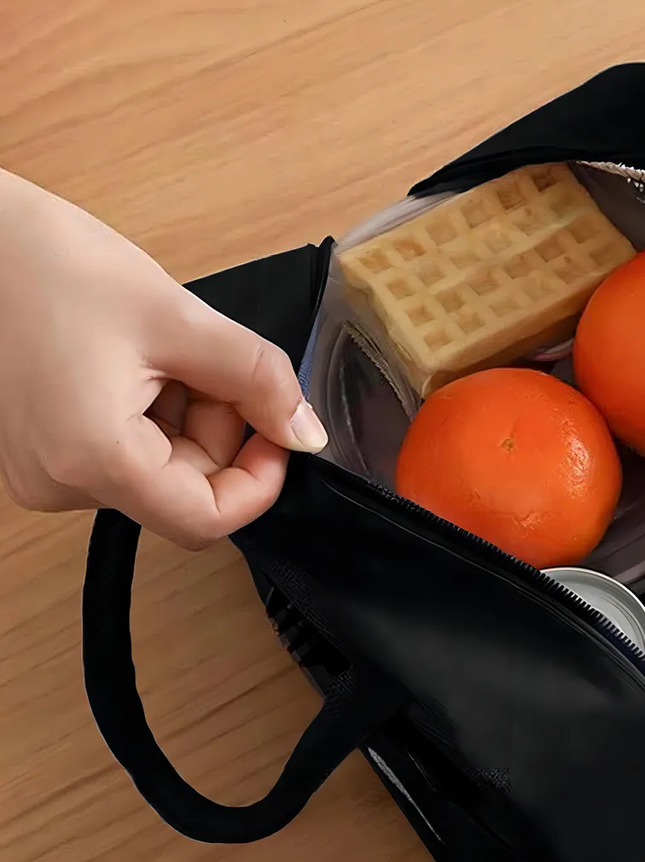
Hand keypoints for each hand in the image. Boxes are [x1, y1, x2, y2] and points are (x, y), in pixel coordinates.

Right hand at [0, 169, 327, 548]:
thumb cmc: (49, 263)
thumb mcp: (178, 319)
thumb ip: (258, 381)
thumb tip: (306, 434)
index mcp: (91, 460)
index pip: (205, 521)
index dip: (259, 482)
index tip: (279, 431)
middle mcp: (61, 484)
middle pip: (185, 489)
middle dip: (220, 428)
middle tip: (213, 360)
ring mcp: (46, 471)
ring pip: (160, 468)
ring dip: (189, 414)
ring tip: (162, 348)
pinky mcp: (43, 452)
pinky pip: (126, 451)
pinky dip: (154, 411)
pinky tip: (137, 359)